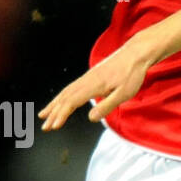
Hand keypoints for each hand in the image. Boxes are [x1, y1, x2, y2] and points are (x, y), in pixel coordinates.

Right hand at [39, 33, 156, 131]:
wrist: (136, 54)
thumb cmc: (132, 74)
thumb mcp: (124, 94)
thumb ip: (107, 106)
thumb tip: (91, 118)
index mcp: (93, 85)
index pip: (72, 102)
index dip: (61, 115)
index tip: (54, 126)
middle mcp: (86, 80)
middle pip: (64, 98)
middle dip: (53, 113)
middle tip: (45, 127)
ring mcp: (87, 77)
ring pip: (66, 92)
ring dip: (54, 104)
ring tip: (44, 115)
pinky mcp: (90, 76)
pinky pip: (71, 87)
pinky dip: (62, 96)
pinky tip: (60, 101)